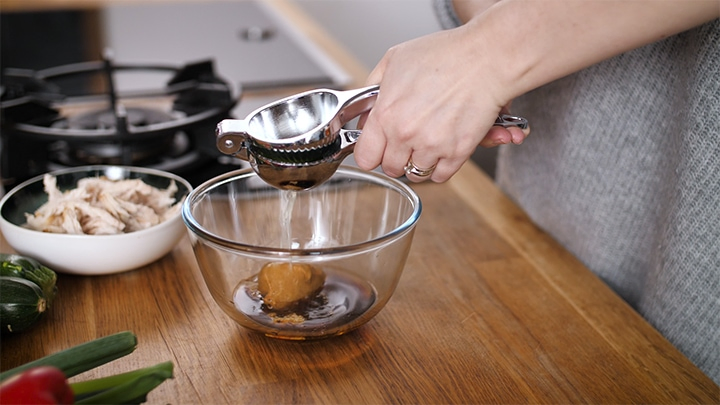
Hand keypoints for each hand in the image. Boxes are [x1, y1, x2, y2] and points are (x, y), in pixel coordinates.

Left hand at [354, 26, 526, 182]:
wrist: (486, 58)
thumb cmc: (445, 54)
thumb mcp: (394, 59)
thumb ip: (374, 87)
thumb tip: (365, 110)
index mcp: (386, 114)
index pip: (365, 157)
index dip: (371, 152)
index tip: (377, 148)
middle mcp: (406, 135)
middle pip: (390, 168)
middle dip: (396, 156)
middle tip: (404, 143)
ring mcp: (432, 146)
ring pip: (415, 174)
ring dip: (419, 161)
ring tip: (426, 142)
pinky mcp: (457, 153)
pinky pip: (441, 176)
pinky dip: (441, 166)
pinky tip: (443, 148)